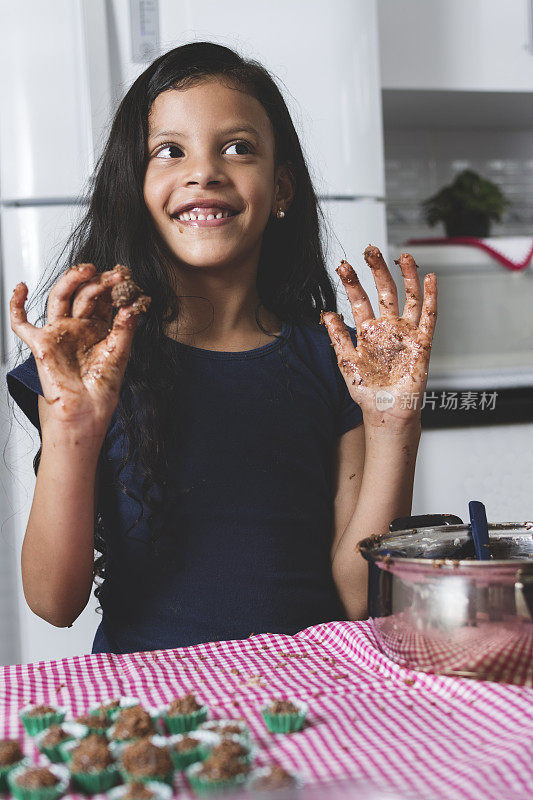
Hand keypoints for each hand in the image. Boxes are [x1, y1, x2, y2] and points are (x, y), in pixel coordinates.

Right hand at [10, 263, 149, 433]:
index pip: (104, 300)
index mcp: (98, 329)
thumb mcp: (120, 354)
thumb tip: (133, 305)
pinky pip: (21, 323)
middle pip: (85, 294)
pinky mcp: (41, 343)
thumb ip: (125, 328)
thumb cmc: (103, 389)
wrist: (87, 412)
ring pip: (60, 297)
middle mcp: (78, 327)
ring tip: (89, 269)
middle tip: (115, 275)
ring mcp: (59, 332)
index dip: (114, 288)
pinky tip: (21, 287)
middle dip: (100, 282)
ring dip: (72, 280)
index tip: (128, 280)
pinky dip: (17, 304)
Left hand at [321, 245, 436, 425]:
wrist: (385, 412)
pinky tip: (429, 278)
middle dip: (377, 271)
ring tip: (403, 256)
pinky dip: (430, 297)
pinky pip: (429, 317)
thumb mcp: (346, 361)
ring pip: (409, 298)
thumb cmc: (366, 390)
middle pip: (385, 292)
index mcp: (368, 331)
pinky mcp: (422, 343)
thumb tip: (326, 313)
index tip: (343, 265)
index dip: (352, 283)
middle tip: (370, 250)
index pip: (360, 300)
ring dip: (407, 277)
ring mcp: (406, 333)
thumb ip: (337, 337)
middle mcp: (388, 328)